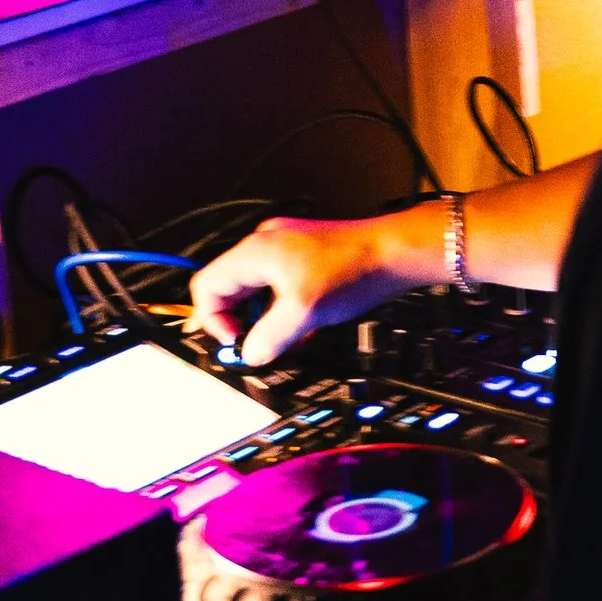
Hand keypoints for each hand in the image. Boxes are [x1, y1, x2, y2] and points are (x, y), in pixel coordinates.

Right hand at [187, 212, 399, 363]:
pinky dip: (283, 309)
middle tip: (255, 346)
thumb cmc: (353, 269)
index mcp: (255, 252)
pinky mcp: (305, 256)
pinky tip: (302, 327)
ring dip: (265, 319)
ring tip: (284, 339)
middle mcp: (265, 245)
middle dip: (241, 322)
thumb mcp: (303, 313)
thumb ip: (269, 338)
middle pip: (230, 289)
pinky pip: (278, 288)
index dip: (214, 321)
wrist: (394, 252)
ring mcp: (286, 249)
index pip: (207, 287)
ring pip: (256, 291)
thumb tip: (251, 355)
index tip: (236, 342)